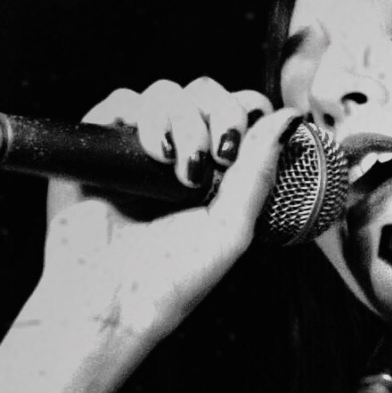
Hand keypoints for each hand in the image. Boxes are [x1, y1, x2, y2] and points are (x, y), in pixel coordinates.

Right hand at [31, 78, 304, 352]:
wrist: (110, 299)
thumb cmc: (173, 278)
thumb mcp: (231, 227)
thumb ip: (259, 171)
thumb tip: (292, 117)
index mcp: (218, 174)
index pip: (239, 113)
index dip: (246, 112)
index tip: (242, 146)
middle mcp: (179, 155)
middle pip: (206, 93)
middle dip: (218, 115)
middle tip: (216, 158)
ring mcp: (138, 147)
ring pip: (167, 92)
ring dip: (182, 120)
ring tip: (176, 169)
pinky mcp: (99, 145)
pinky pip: (121, 100)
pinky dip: (140, 113)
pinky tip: (151, 152)